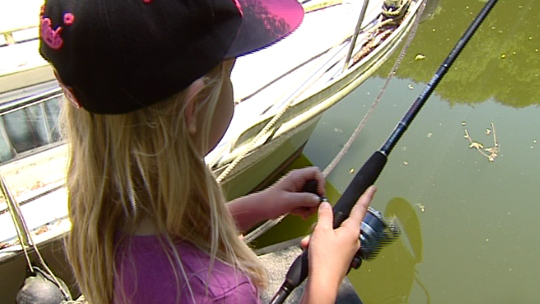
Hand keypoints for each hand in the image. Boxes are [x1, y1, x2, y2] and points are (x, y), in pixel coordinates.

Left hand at [262, 167, 324, 219]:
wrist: (260, 209)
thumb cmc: (270, 202)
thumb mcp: (289, 200)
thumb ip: (305, 199)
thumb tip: (318, 199)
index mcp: (296, 177)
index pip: (316, 172)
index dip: (321, 183)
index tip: (319, 195)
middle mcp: (298, 181)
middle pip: (316, 185)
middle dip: (316, 198)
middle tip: (314, 208)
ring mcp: (297, 189)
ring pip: (312, 195)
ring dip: (311, 206)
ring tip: (305, 214)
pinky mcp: (296, 197)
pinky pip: (306, 202)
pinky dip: (305, 209)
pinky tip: (300, 214)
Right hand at [301, 186, 376, 303]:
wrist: (322, 282)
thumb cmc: (325, 260)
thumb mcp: (321, 231)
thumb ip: (325, 215)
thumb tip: (326, 206)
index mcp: (352, 230)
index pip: (360, 208)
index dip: (366, 196)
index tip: (372, 188)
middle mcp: (353, 239)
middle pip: (339, 222)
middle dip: (324, 224)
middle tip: (316, 229)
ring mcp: (347, 249)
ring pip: (332, 234)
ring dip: (319, 236)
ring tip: (311, 243)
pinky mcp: (341, 257)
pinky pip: (330, 244)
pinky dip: (319, 244)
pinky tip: (312, 249)